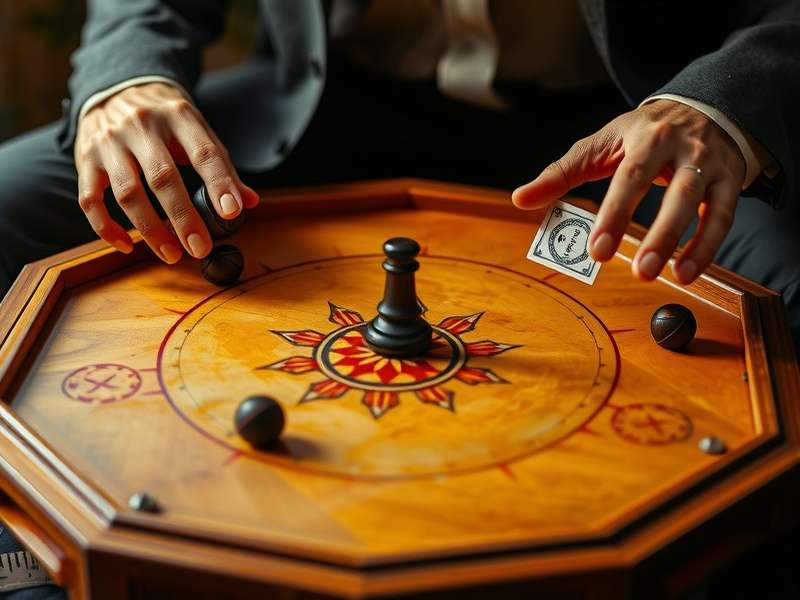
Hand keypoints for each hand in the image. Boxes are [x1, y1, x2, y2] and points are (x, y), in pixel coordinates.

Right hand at [74, 82, 259, 262]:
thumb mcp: (197, 130)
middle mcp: (141, 126)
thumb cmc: (165, 120)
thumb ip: (222, 165)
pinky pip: (90, 200)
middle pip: (162, 177)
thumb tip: (249, 202)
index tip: (231, 212)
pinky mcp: (85, 159)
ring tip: (172, 254)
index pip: (203, 152)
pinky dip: (106, 228)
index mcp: (178, 116)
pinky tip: (126, 245)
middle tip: (200, 248)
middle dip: (183, 218)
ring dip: (150, 229)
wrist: (115, 88)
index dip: (219, 183)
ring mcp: (109, 143)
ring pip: (127, 192)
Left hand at [512, 99, 745, 284]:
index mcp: (646, 136)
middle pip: (676, 192)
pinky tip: (688, 272)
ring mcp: (711, 164)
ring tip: (671, 277)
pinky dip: (708, 246)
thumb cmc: (642, 133)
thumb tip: (520, 199)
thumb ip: (561, 173)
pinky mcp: (731, 180)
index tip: (597, 252)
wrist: (702, 105)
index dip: (614, 215)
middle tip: (638, 272)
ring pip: (705, 205)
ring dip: (690, 245)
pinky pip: (724, 216)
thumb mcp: (600, 144)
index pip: (629, 177)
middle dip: (659, 234)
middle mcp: (684, 148)